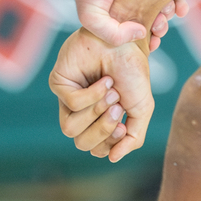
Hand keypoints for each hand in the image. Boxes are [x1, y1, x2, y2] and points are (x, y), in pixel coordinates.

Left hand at [48, 28, 153, 161]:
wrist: (126, 40)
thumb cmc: (133, 70)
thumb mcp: (142, 108)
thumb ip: (133, 137)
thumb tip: (114, 159)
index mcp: (99, 119)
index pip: (97, 148)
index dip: (110, 143)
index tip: (123, 126)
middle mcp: (82, 111)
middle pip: (82, 143)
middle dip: (103, 129)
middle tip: (118, 109)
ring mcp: (68, 97)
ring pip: (70, 129)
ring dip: (96, 113)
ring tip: (112, 94)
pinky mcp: (59, 83)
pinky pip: (70, 104)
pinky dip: (91, 95)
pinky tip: (102, 81)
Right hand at [66, 0, 187, 49]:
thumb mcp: (90, 17)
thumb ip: (113, 35)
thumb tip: (141, 33)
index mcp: (111, 14)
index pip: (130, 36)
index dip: (144, 43)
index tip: (153, 45)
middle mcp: (125, 2)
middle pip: (149, 22)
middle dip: (158, 28)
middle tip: (160, 26)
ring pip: (160, 8)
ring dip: (168, 14)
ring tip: (168, 13)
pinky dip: (178, 2)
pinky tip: (180, 8)